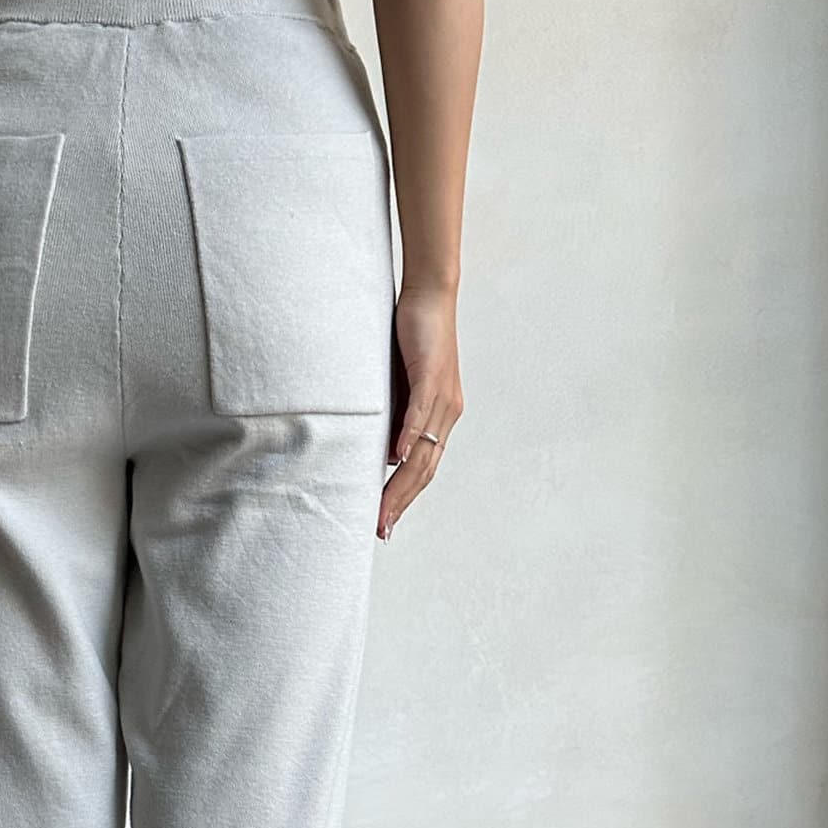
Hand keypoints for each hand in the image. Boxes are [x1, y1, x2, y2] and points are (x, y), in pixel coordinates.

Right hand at [379, 285, 464, 541]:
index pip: (423, 470)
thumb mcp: (400, 388)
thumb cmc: (412, 340)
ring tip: (383, 509)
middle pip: (423, 470)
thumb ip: (395, 420)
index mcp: (440, 420)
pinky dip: (407, 438)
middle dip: (400, 503)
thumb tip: (385, 456)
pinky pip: (419, 413)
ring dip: (401, 484)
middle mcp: (447, 414)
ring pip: (422, 451)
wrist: (430, 297)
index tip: (384, 524)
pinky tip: (395, 459)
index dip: (404, 499)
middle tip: (380, 530)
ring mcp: (442, 397)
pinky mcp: (431, 376)